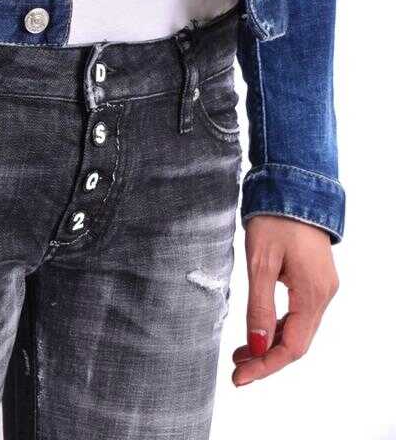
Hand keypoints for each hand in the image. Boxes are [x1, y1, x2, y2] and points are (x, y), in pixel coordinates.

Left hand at [233, 215, 338, 385]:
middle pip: (297, 341)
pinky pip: (299, 311)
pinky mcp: (315, 277)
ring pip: (298, 328)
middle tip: (236, 368)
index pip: (292, 346)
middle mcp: (324, 294)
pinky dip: (278, 324)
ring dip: (271, 342)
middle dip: (266, 358)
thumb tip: (256, 346)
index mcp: (313, 293)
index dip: (266, 366)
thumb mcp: (260, 262)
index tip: (239, 377)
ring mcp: (322, 285)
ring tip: (241, 352)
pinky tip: (259, 329)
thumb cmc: (275, 218)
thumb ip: (259, 306)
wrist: (294, 183)